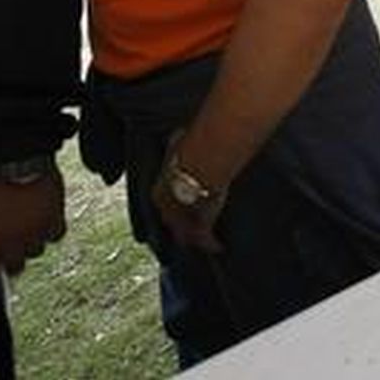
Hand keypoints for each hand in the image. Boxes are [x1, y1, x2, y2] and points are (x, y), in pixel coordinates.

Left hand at [0, 164, 65, 279]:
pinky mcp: (54, 220)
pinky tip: (45, 222)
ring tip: (28, 231)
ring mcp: (35, 233)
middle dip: (12, 261)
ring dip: (32, 244)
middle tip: (11, 250)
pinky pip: (56, 235)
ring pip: (36, 252)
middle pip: (14, 268)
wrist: (17, 161)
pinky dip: (51, 231)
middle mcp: (12, 244)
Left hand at [151, 134, 226, 253]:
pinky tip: (219, 247)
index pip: (163, 203)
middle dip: (178, 228)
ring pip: (186, 235)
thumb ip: (177, 143)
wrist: (202, 163)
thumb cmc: (192, 149)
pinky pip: (205, 239)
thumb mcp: (178, 143)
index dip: (170, 208)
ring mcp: (182, 220)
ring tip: (202, 243)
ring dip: (194, 238)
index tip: (177, 209)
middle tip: (186, 233)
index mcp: (159, 190)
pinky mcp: (200, 226)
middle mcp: (167, 209)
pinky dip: (211, 244)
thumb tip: (178, 133)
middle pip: (171, 223)